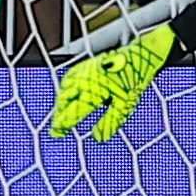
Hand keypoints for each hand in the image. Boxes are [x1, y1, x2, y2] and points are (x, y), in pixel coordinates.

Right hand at [50, 27, 174, 140]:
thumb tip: (98, 138)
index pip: (73, 112)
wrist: (138, 57)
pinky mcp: (86, 65)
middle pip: (64, 100)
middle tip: (58, 128)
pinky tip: (68, 95)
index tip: (56, 134)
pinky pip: (69, 78)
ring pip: (65, 89)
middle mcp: (85, 80)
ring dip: (61, 102)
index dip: (63, 124)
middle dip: (60, 114)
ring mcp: (84, 71)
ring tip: (61, 114)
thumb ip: (110, 122)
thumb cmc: (133, 82)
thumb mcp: (124, 106)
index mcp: (94, 92)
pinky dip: (65, 90)